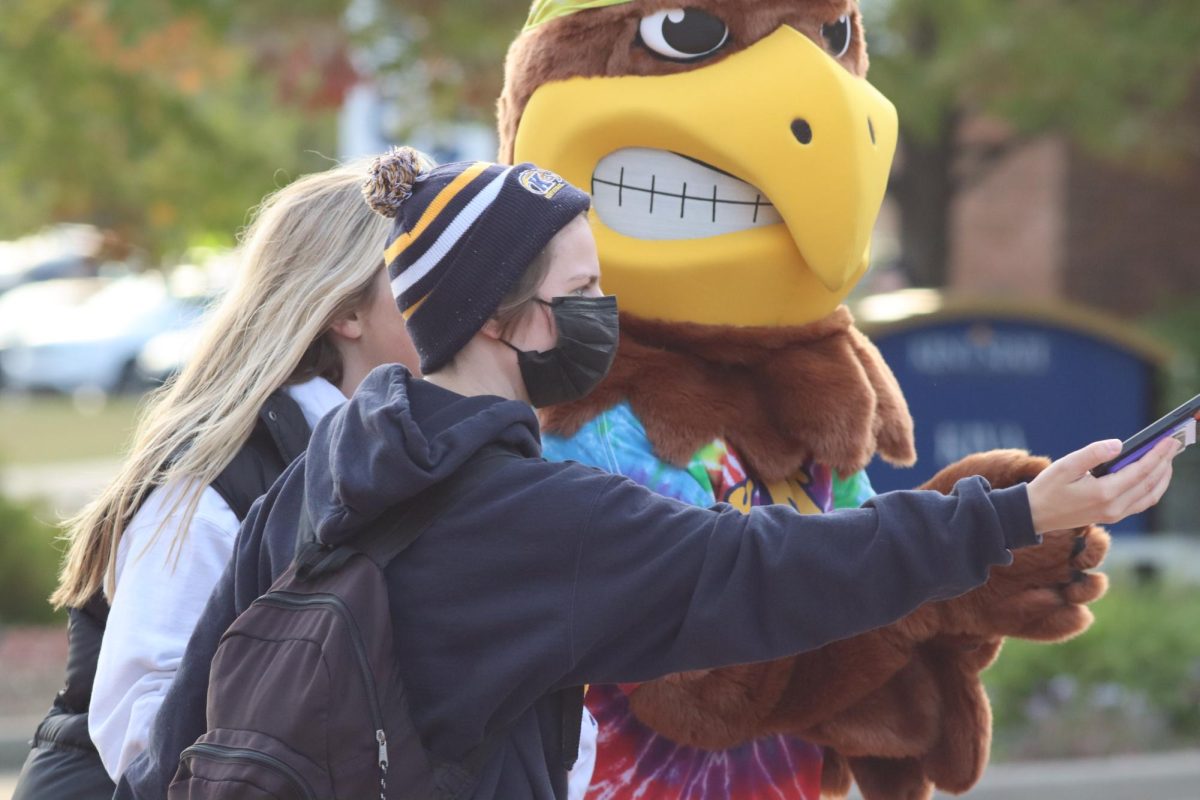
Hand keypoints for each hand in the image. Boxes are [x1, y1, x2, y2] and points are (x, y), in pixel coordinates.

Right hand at [1026, 437, 1178, 533]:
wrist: (1036, 514)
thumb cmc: (1048, 488)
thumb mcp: (1065, 466)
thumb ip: (1092, 454)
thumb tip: (1118, 444)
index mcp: (1104, 493)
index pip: (1140, 471)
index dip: (1158, 454)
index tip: (1169, 440)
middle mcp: (1114, 507)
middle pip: (1150, 483)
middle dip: (1165, 462)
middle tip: (1175, 445)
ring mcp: (1114, 514)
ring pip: (1150, 495)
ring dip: (1163, 477)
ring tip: (1169, 459)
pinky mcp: (1112, 516)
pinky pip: (1142, 503)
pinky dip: (1154, 489)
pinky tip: (1155, 477)